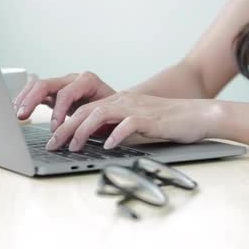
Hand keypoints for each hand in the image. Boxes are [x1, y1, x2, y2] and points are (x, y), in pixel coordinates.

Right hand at [14, 72, 115, 131]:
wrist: (118, 106)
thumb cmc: (114, 112)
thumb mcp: (107, 118)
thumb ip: (92, 123)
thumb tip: (79, 137)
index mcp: (88, 81)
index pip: (66, 92)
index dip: (58, 110)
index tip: (54, 128)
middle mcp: (73, 79)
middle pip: (46, 83)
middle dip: (32, 100)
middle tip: (22, 116)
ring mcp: (62, 84)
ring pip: (38, 85)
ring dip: (25, 99)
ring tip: (17, 113)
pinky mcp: (55, 92)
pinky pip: (36, 92)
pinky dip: (26, 100)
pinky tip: (19, 110)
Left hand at [45, 91, 222, 151]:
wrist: (196, 115)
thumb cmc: (167, 122)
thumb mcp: (135, 123)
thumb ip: (116, 127)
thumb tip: (95, 141)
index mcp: (117, 102)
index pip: (83, 110)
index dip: (64, 123)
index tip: (52, 139)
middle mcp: (122, 102)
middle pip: (85, 111)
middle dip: (64, 128)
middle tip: (52, 145)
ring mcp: (134, 108)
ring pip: (99, 114)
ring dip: (82, 131)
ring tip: (72, 147)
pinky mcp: (148, 119)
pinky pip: (126, 125)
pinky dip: (114, 135)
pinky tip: (107, 146)